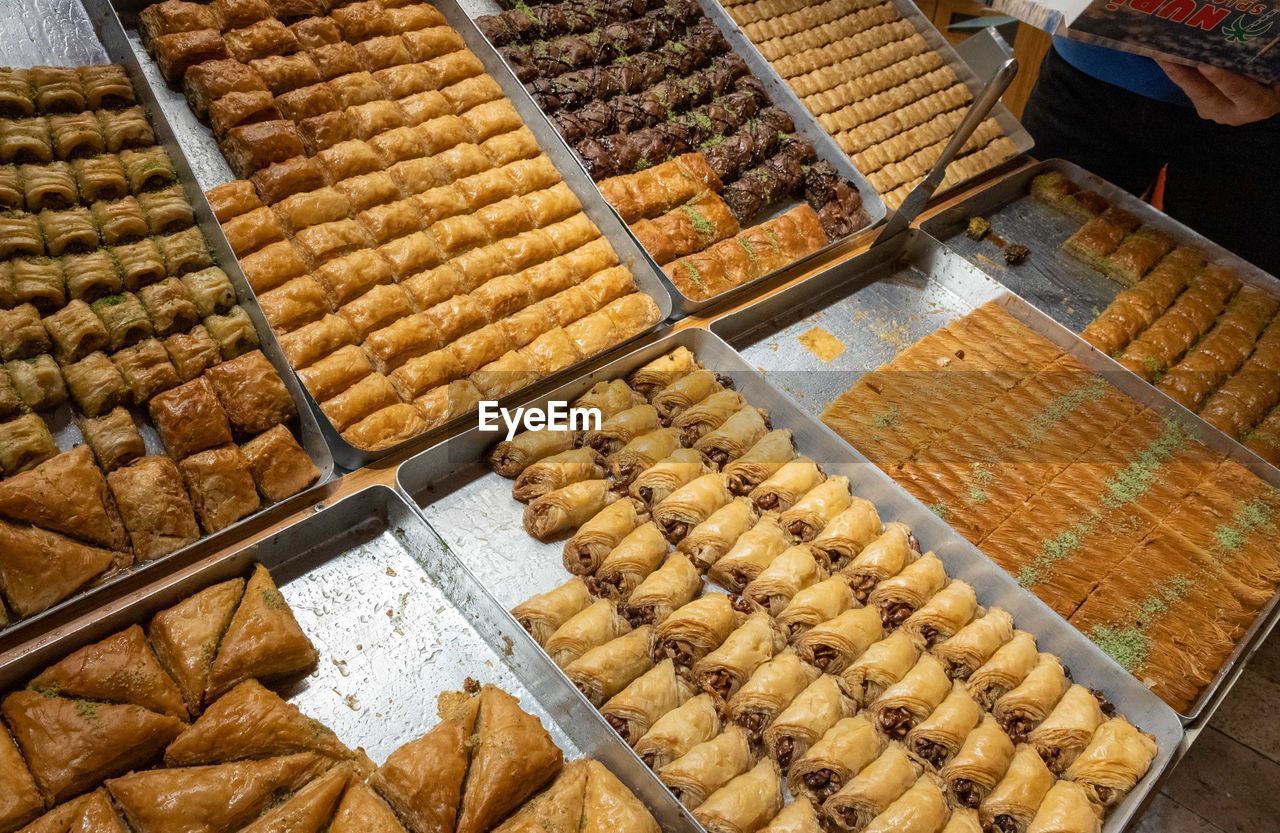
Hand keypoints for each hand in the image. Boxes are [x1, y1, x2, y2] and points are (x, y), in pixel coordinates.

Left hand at [1158, 61, 1279, 125]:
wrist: (1267, 101)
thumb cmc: (1274, 83)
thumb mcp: (1275, 78)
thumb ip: (1263, 68)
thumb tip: (1250, 53)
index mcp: (1256, 105)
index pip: (1238, 92)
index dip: (1223, 80)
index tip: (1206, 66)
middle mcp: (1231, 114)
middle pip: (1206, 95)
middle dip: (1186, 78)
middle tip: (1170, 60)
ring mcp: (1215, 113)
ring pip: (1194, 93)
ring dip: (1176, 74)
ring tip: (1161, 56)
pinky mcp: (1204, 107)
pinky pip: (1191, 89)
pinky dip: (1179, 74)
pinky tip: (1166, 60)